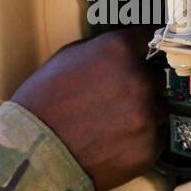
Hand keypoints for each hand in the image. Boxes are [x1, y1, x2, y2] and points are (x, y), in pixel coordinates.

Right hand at [12, 27, 164, 190]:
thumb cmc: (42, 104)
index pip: (151, 37)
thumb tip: (126, 47)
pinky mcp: (147, 149)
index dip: (148, 46)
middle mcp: (139, 80)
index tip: (149, 51)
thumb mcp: (67, 58)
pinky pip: (153, 139)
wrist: (32, 153)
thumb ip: (104, 50)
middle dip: (140, 85)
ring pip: (158, 110)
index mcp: (119, 51)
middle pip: (157, 77)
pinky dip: (138, 141)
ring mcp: (146, 117)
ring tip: (109, 124)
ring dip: (141, 114)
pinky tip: (111, 144)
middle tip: (113, 100)